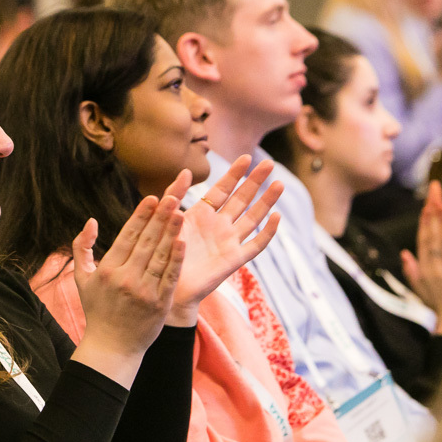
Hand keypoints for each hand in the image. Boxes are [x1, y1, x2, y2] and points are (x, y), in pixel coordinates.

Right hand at [70, 195, 184, 386]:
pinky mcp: (159, 303)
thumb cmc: (97, 309)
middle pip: (145, 242)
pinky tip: (183, 242)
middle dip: (159, 217)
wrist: (111, 346)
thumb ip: (82, 247)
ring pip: (159, 256)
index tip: (152, 198)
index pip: (126, 237)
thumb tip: (92, 221)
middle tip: (171, 196)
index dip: (140, 216)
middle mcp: (125, 278)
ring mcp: (143, 291)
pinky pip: (169, 277)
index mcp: (107, 270)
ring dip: (170, 233)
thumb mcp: (81, 278)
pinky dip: (176, 260)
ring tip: (180, 212)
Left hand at [162, 156, 281, 323]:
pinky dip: (267, 232)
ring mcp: (228, 242)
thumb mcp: (165, 219)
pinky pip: (256, 245)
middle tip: (269, 164)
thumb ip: (174, 195)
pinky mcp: (234, 260)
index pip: (222, 189)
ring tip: (279, 184)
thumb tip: (186, 170)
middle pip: (242, 200)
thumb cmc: (162, 254)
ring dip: (267, 202)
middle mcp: (218, 226)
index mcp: (202, 215)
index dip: (234, 174)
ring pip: (253, 218)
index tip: (246, 156)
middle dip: (255, 182)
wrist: (165, 285)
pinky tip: (276, 217)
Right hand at [402, 183, 441, 335]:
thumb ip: (411, 270)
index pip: (423, 242)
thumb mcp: (419, 289)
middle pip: (434, 239)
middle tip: (436, 198)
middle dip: (435, 218)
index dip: (424, 223)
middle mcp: (436, 270)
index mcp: (424, 270)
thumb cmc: (436, 305)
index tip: (426, 206)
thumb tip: (405, 252)